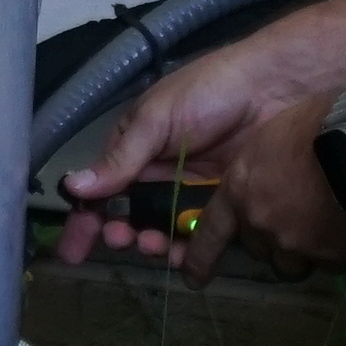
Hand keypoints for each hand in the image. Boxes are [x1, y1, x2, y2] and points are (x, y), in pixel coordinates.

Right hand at [49, 33, 345, 280]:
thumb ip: (119, 159)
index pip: (100, 188)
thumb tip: (71, 188)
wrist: (274, 88)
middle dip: (121, 233)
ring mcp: (188, 187)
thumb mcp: (156, 121)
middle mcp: (156, 170)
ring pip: (160, 227)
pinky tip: (185, 257)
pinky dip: (187, 247)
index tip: (73, 251)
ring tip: (154, 246)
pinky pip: (197, 231)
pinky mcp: (219, 200)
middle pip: (129, 215)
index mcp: (133, 146)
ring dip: (151, 243)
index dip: (85, 219)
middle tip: (124, 240)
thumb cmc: (207, 93)